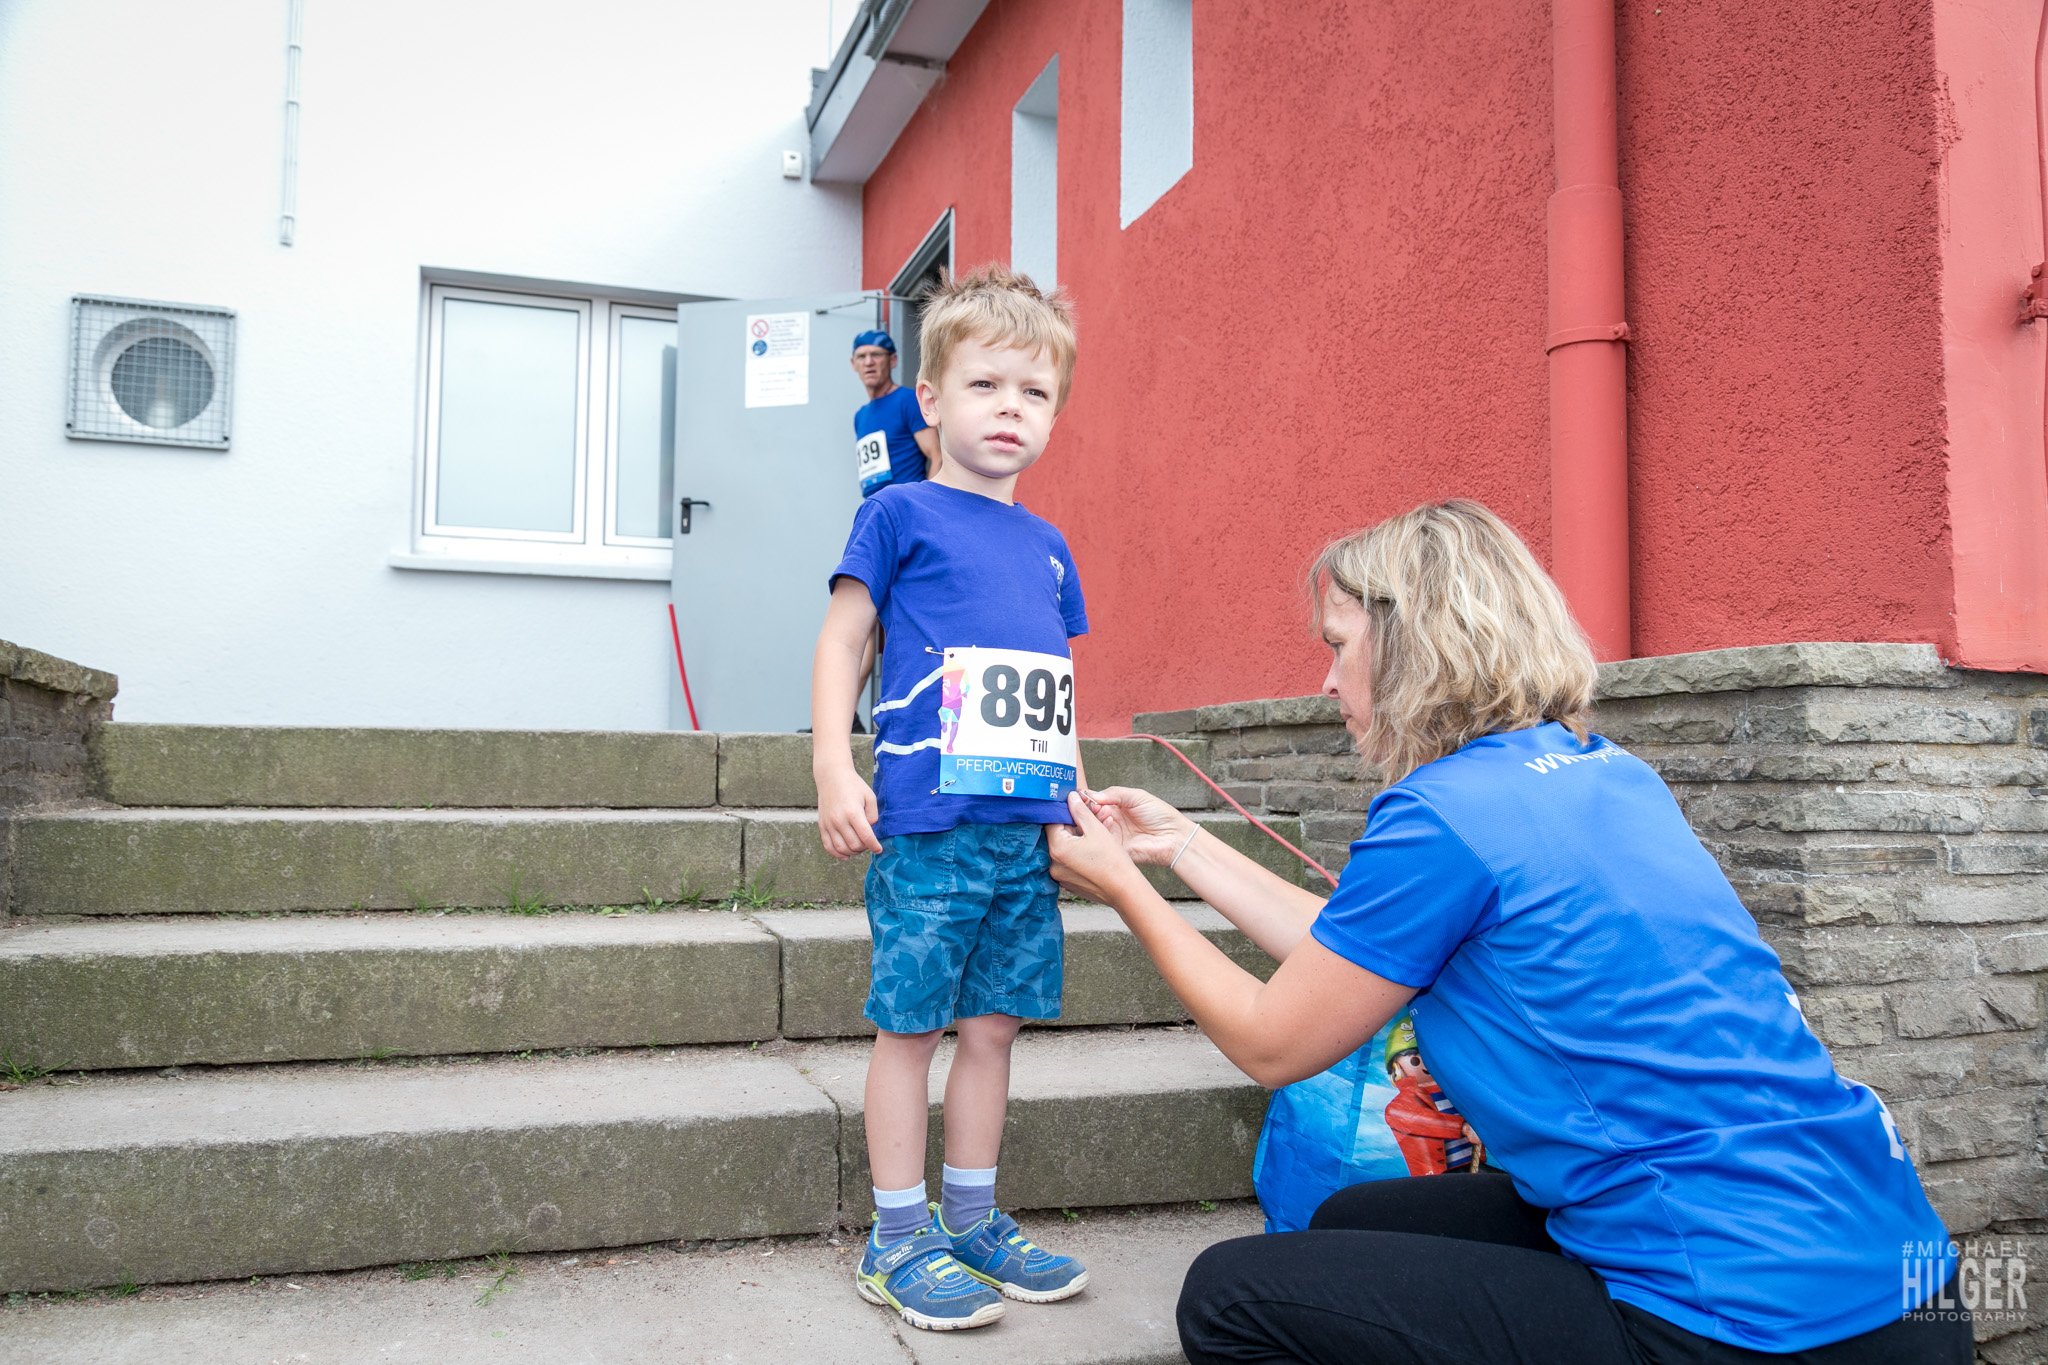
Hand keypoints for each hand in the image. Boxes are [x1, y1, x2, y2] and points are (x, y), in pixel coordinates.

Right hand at [816, 767, 881, 858]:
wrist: (832, 776)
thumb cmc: (853, 785)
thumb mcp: (869, 796)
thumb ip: (872, 816)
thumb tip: (870, 832)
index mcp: (853, 812)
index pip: (866, 836)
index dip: (874, 846)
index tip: (879, 849)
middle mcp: (839, 820)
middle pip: (854, 845)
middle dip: (864, 848)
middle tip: (868, 843)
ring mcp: (829, 824)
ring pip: (841, 849)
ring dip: (852, 852)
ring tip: (859, 847)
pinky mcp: (822, 825)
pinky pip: (828, 846)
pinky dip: (837, 854)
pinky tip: (846, 855)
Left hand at [1047, 791, 1153, 906]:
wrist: (1124, 890)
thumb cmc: (1112, 860)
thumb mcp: (1096, 829)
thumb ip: (1080, 811)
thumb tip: (1070, 797)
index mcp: (1057, 848)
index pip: (1052, 822)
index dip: (1065, 812)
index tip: (1075, 808)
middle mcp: (1053, 864)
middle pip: (1056, 836)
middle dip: (1071, 826)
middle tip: (1087, 822)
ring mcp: (1059, 875)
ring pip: (1062, 850)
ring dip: (1074, 840)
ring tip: (1092, 836)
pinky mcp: (1066, 883)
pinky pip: (1067, 863)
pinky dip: (1076, 855)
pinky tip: (1091, 852)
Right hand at [1078, 786, 1193, 866]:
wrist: (1173, 837)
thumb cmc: (1160, 815)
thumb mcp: (1137, 796)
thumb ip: (1114, 793)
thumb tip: (1093, 795)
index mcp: (1117, 806)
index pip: (1095, 801)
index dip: (1088, 798)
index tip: (1083, 796)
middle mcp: (1112, 820)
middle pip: (1091, 814)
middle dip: (1089, 809)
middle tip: (1094, 806)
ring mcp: (1113, 834)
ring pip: (1093, 827)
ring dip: (1095, 819)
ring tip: (1104, 814)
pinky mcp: (1115, 848)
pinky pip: (1101, 841)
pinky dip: (1100, 832)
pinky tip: (1106, 825)